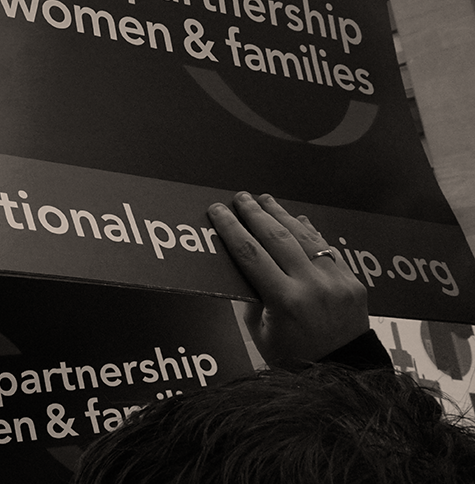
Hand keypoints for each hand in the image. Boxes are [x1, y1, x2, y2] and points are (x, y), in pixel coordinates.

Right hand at [208, 192, 368, 366]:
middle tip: (240, 198)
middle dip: (254, 213)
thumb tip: (242, 261)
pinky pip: (327, 248)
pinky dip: (310, 232)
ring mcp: (336, 281)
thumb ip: (251, 296)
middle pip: (276, 237)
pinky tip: (297, 220)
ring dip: (281, 215)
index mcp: (285, 302)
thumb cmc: (295, 357)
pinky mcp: (352, 282)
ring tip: (265, 200)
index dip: (231, 228)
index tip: (218, 211)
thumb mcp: (260, 333)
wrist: (344, 373)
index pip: (250, 254)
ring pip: (304, 236)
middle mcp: (312, 287)